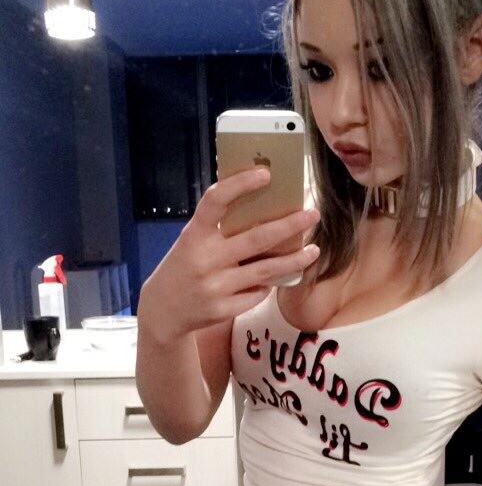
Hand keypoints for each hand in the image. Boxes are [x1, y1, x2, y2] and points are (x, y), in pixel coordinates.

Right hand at [138, 167, 320, 345]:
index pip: (216, 201)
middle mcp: (204, 259)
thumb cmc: (185, 267)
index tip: (265, 174)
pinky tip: (276, 278)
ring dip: (294, 260)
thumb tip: (266, 210)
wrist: (163, 311)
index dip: (240, 184)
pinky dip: (269, 284)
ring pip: (266, 271)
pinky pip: (258, 294)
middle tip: (314, 214)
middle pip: (257, 239)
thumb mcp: (192, 242)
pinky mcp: (222, 309)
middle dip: (290, 225)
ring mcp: (214, 287)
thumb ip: (219, 229)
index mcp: (194, 235)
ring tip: (314, 250)